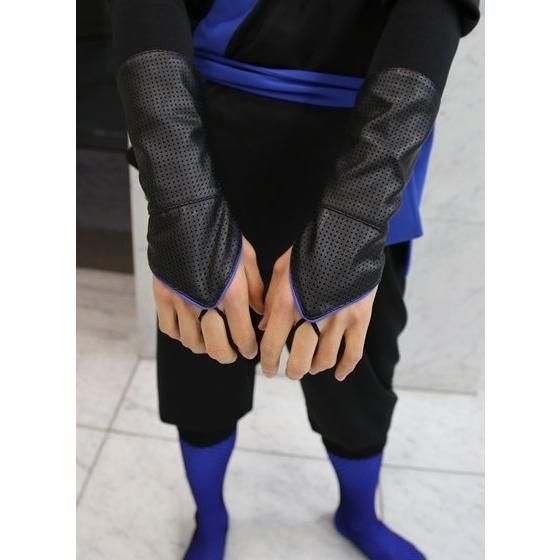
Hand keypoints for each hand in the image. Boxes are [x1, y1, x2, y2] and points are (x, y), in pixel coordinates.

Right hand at [154, 238, 263, 362]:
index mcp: (231, 293)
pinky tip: (190, 329)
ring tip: (210, 341)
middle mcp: (206, 302)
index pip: (242, 335)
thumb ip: (256, 289)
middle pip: (216, 347)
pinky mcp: (163, 296)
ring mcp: (181, 301)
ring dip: (204, 346)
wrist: (187, 214)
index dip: (248, 348)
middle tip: (232, 354)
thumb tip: (260, 313)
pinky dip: (181, 335)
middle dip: (227, 355)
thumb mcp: (247, 258)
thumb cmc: (221, 234)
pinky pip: (170, 329)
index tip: (250, 352)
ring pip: (192, 342)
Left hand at [259, 248, 376, 380]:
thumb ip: (271, 300)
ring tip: (312, 366)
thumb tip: (264, 328)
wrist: (347, 234)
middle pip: (301, 361)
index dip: (268, 363)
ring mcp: (339, 319)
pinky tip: (339, 375)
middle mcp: (312, 316)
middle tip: (292, 371)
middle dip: (294, 371)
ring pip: (326, 360)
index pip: (273, 345)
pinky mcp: (360, 318)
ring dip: (316, 367)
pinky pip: (353, 353)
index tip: (266, 371)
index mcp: (287, 304)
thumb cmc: (309, 249)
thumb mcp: (281, 269)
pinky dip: (346, 368)